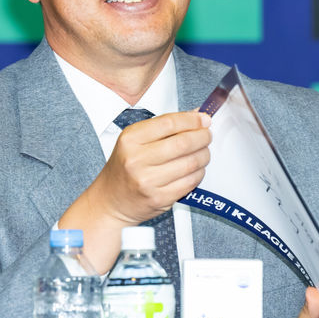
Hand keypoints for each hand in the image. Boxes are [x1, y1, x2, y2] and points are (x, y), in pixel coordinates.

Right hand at [96, 109, 211, 224]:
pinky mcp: (159, 198)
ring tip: (203, 152)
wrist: (111, 200)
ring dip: (204, 155)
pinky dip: (199, 173)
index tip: (204, 119)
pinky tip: (196, 169)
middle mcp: (137, 159)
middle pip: (183, 143)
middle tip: (207, 135)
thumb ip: (164, 127)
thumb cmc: (125, 167)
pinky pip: (190, 182)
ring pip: (190, 163)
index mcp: (130, 139)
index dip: (192, 120)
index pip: (169, 123)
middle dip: (202, 137)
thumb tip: (196, 116)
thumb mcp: (135, 141)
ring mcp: (148, 181)